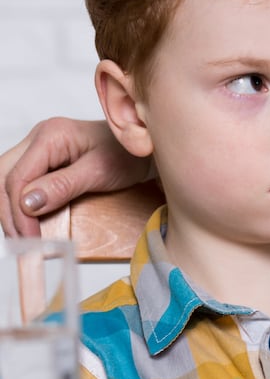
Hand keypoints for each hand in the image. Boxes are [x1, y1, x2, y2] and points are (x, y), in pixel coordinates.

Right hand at [0, 118, 147, 236]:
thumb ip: (63, 186)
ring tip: (24, 238)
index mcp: (50, 135)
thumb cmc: (130, 157)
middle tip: (23, 242)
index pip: (17, 177)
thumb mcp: (100, 173)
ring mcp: (40, 149)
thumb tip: (27, 203)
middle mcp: (39, 138)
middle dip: (8, 212)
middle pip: (4, 177)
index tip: (29, 238)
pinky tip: (29, 223)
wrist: (146, 150)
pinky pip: (23, 182)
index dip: (18, 212)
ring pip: (8, 180)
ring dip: (11, 210)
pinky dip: (21, 204)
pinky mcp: (45, 161)